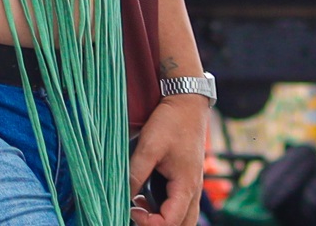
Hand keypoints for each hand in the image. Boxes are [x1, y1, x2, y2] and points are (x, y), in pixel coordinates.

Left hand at [129, 95, 207, 225]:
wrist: (187, 102)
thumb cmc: (172, 122)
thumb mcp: (149, 146)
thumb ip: (136, 173)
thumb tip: (123, 196)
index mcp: (186, 186)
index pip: (170, 223)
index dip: (148, 222)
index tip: (130, 208)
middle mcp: (193, 191)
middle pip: (182, 225)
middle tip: (136, 214)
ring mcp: (192, 186)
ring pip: (182, 217)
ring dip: (161, 219)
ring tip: (137, 206)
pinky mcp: (186, 179)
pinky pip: (179, 205)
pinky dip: (164, 209)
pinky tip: (143, 197)